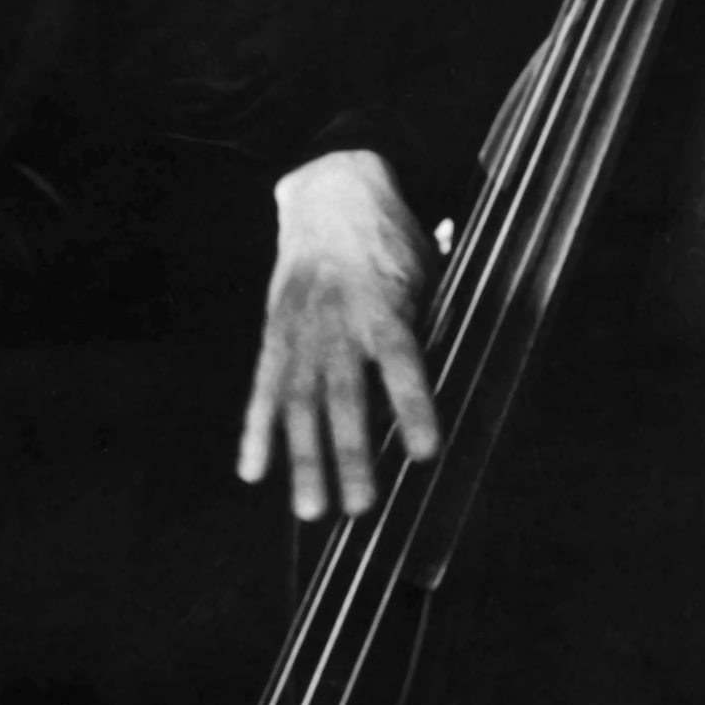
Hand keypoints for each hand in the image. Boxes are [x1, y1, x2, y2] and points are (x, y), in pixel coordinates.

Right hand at [239, 148, 441, 520]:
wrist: (333, 192)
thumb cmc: (393, 243)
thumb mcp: (428, 275)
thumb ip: (433, 327)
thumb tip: (452, 382)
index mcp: (386, 306)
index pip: (402, 364)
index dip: (413, 407)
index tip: (425, 452)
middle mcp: (340, 322)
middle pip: (345, 395)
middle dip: (351, 453)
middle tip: (360, 508)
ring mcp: (302, 329)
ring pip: (300, 402)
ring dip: (305, 459)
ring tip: (311, 512)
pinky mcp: (276, 332)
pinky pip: (262, 385)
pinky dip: (255, 430)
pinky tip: (253, 470)